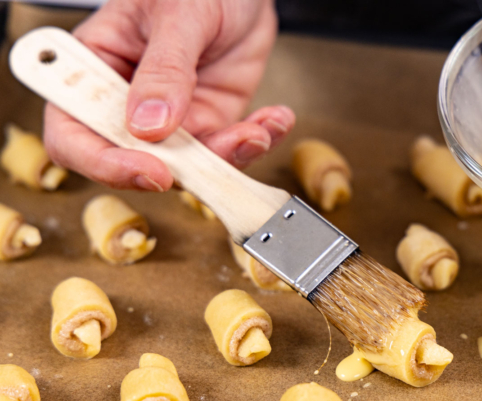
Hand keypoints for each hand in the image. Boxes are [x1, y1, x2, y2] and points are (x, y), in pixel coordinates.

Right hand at [43, 0, 294, 191]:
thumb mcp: (177, 14)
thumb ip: (164, 69)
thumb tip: (148, 127)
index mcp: (93, 69)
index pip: (74, 133)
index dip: (105, 163)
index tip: (150, 171)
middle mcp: (126, 102)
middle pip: (136, 162)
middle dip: (184, 169)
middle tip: (223, 149)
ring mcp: (172, 117)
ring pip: (190, 166)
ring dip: (229, 157)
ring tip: (258, 132)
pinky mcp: (212, 121)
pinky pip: (230, 149)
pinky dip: (256, 141)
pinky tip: (275, 119)